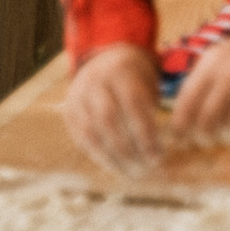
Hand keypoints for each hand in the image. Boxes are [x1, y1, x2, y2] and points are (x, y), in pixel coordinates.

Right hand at [64, 42, 165, 175]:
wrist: (102, 58)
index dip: (146, 133)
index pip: (134, 105)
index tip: (159, 155)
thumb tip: (160, 145)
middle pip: (109, 120)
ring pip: (92, 132)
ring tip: (131, 173)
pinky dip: (98, 155)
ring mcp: (78, 97)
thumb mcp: (147, 79)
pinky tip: (115, 166)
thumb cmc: (135, 75)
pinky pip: (82, 138)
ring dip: (112, 157)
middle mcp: (95, 82)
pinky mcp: (69, 111)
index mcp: (121, 70)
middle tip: (146, 169)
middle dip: (128, 149)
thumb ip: (151, 106)